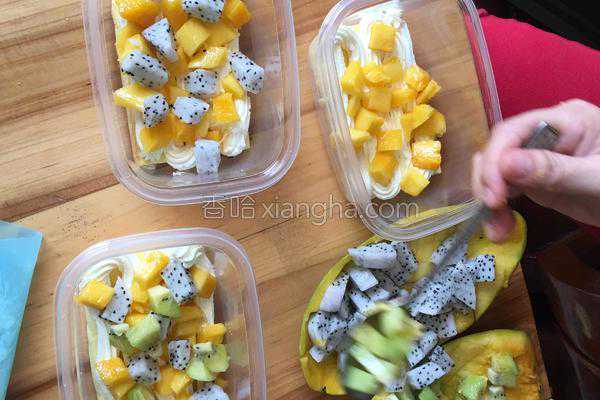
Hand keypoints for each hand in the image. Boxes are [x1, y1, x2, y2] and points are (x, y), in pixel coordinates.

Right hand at [472, 99, 599, 241]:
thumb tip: (505, 164)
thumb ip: (553, 170)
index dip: (497, 160)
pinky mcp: (535, 181)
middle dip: (489, 182)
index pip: (514, 131)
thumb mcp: (597, 179)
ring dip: (489, 200)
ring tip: (496, 229)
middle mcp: (545, 135)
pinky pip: (506, 191)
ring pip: (496, 173)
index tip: (494, 194)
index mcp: (565, 120)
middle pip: (498, 151)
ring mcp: (538, 158)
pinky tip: (500, 227)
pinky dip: (498, 210)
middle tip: (491, 211)